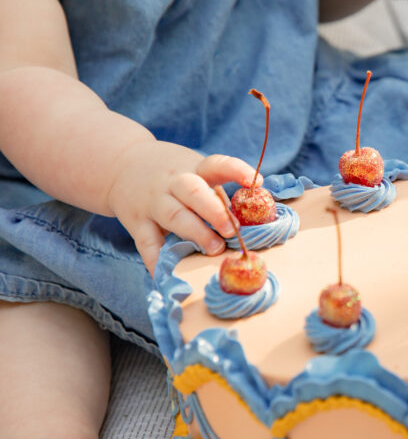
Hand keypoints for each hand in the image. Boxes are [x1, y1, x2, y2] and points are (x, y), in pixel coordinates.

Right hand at [106, 141, 258, 274]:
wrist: (120, 165)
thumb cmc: (174, 175)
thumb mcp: (195, 172)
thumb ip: (219, 195)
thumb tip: (251, 223)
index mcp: (193, 168)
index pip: (217, 164)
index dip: (237, 171)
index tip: (257, 182)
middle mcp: (172, 183)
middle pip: (192, 192)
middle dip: (214, 211)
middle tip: (232, 230)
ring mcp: (153, 202)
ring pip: (173, 216)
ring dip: (196, 233)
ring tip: (215, 249)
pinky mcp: (137, 222)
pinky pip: (146, 243)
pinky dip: (156, 261)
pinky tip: (167, 275)